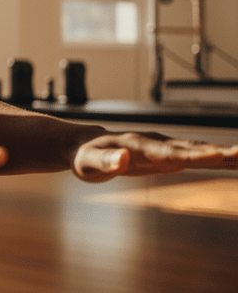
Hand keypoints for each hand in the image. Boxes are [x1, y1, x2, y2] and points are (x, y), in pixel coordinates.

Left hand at [72, 131, 237, 182]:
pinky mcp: (165, 156)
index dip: (192, 155)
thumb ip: (106, 161)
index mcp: (137, 146)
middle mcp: (154, 144)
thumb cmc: (84, 157)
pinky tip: (231, 160)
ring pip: (196, 150)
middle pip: (190, 149)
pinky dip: (214, 158)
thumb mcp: (88, 163)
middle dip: (217, 153)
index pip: (169, 153)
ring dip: (221, 154)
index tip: (215, 156)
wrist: (84, 145)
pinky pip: (194, 156)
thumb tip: (123, 159)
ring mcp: (162, 148)